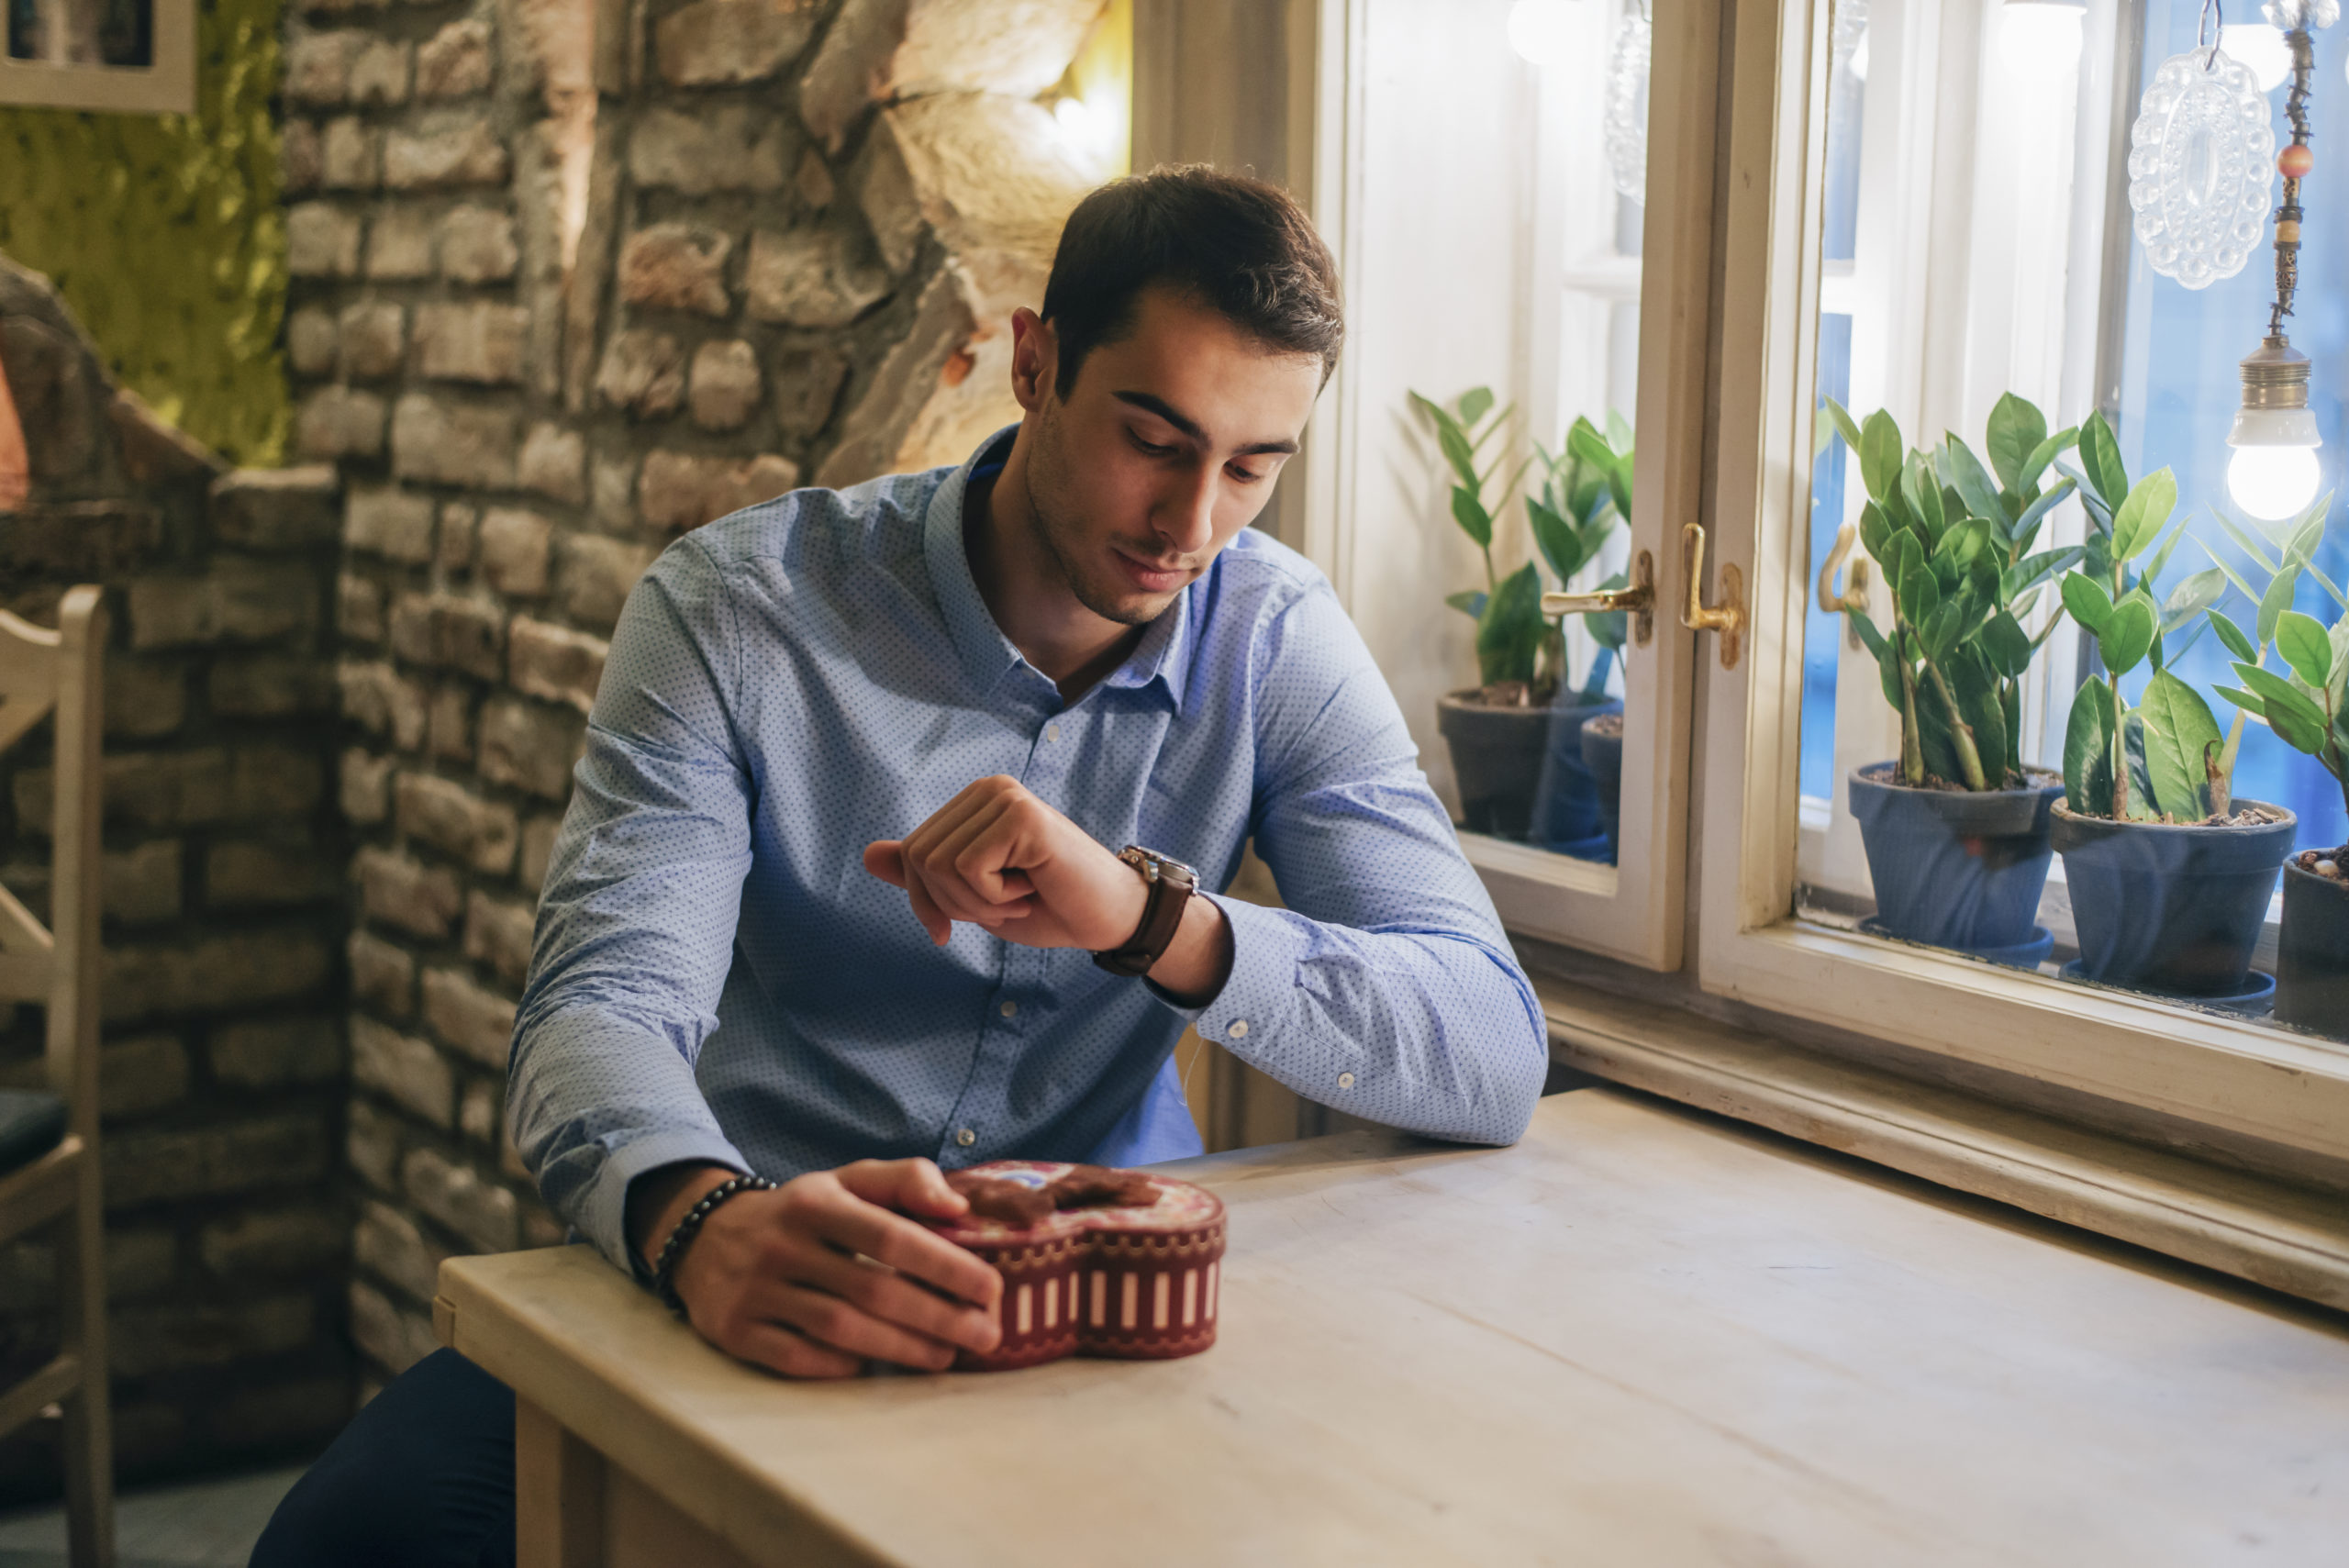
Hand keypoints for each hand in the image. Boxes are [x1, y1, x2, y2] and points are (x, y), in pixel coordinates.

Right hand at [635, 1159, 1002, 1377]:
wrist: (703, 1236)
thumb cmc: (802, 1213)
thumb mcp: (847, 1181)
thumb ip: (906, 1181)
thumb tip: (959, 1210)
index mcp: (817, 1202)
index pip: (891, 1236)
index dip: (945, 1265)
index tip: (990, 1290)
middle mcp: (783, 1245)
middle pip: (873, 1289)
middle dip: (938, 1317)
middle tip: (984, 1335)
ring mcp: (756, 1291)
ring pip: (841, 1329)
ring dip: (902, 1349)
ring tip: (946, 1357)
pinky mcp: (736, 1331)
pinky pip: (799, 1359)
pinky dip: (842, 1366)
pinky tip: (876, 1369)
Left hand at [862, 776, 1147, 950]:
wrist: (1107, 919)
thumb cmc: (1046, 906)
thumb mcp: (972, 898)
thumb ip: (924, 875)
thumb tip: (868, 855)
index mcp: (973, 803)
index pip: (911, 852)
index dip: (926, 901)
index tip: (966, 920)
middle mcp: (988, 790)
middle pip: (919, 859)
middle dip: (953, 904)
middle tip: (1005, 904)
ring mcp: (1006, 798)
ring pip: (939, 866)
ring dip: (977, 904)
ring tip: (1019, 896)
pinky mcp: (1022, 817)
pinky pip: (968, 869)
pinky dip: (994, 898)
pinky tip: (1032, 887)